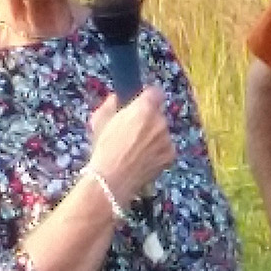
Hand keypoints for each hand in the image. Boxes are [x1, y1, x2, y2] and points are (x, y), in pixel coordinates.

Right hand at [87, 88, 175, 202]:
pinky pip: (165, 148)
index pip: (155, 92)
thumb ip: (110, 104)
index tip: (141, 103)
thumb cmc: (104, 148)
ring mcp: (167, 139)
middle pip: (158, 114)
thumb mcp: (100, 120)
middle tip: (133, 131)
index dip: (148, 97)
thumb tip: (117, 98)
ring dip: (153, 136)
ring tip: (136, 149)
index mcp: (144, 109)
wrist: (113, 178)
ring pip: (162, 132)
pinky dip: (158, 151)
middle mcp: (160, 121)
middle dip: (148, 119)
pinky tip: (143, 158)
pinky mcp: (170, 155)